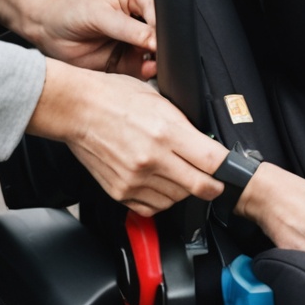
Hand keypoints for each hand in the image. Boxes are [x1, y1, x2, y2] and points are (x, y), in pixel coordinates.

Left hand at [0, 0, 157, 77]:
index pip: (164, 9)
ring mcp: (139, 38)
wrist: (48, 30)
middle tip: (154, 52)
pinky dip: (148, 71)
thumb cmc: (69, 11)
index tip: (159, 40)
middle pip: (168, 31)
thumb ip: (130, 30)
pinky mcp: (132, 58)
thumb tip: (156, 41)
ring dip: (159, 60)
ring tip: (149, 62)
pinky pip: (148, 68)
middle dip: (165, 44)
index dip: (166, 26)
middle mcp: (143, 14)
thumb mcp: (99, 15)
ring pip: (162, 52)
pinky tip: (144, 68)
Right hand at [28, 61, 223, 214]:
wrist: (75, 109)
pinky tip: (159, 184)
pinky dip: (160, 199)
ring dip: (183, 191)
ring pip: (177, 199)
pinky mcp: (120, 191)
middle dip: (212, 185)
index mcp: (166, 132)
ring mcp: (134, 179)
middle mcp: (151, 159)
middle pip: (200, 186)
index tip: (229, 169)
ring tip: (177, 175)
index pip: (212, 161)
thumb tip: (205, 144)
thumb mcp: (159, 100)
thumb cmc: (113, 97)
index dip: (226, 169)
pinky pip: (152, 207)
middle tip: (213, 180)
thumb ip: (183, 126)